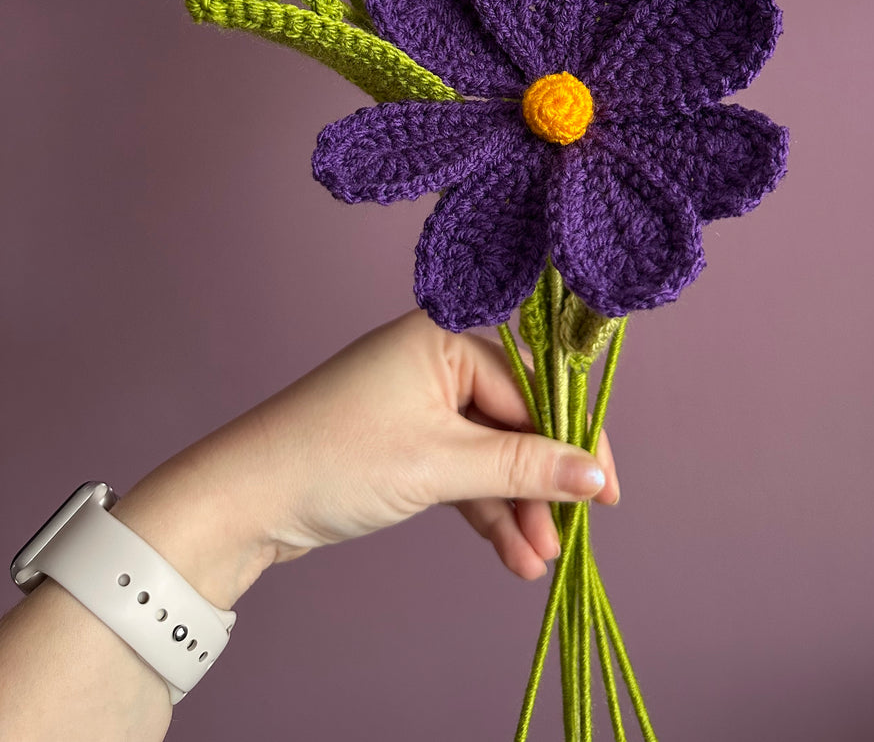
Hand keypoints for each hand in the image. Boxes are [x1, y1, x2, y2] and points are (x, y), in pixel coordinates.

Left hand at [117, 310, 619, 601]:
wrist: (244, 500)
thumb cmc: (338, 459)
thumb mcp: (440, 463)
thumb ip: (523, 466)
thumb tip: (594, 473)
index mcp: (445, 336)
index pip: (533, 385)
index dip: (572, 440)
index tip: (606, 493)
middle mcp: (436, 359)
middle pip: (516, 420)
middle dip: (542, 483)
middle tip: (570, 536)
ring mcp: (419, 403)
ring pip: (491, 453)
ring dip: (516, 506)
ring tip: (539, 561)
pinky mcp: (405, 442)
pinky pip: (462, 471)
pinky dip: (485, 510)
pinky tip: (512, 555)